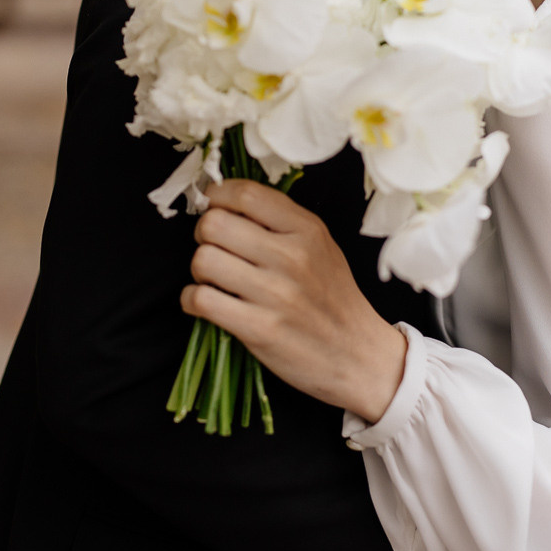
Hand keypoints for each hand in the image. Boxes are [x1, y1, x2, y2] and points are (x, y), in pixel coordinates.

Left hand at [181, 179, 406, 421]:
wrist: (358, 356)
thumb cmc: (333, 298)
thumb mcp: (321, 246)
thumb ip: (281, 221)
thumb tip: (226, 202)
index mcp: (307, 230)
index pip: (246, 194)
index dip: (218, 196)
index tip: (214, 205)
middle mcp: (291, 257)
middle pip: (214, 224)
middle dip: (204, 234)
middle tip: (214, 247)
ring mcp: (275, 294)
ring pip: (203, 260)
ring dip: (199, 270)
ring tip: (214, 278)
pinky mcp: (259, 329)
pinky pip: (201, 299)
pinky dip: (192, 300)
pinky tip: (207, 302)